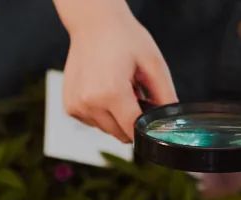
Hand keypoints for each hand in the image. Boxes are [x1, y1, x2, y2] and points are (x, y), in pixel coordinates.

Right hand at [56, 0, 176, 141]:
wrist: (93, 24)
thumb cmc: (122, 38)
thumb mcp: (152, 63)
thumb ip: (165, 95)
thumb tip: (170, 121)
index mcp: (111, 93)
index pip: (133, 130)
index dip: (145, 128)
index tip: (150, 119)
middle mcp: (89, 103)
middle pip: (119, 133)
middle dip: (130, 120)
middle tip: (134, 93)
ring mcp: (77, 106)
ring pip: (105, 129)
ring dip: (115, 116)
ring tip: (117, 88)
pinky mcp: (70, 107)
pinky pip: (92, 122)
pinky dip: (101, 112)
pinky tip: (103, 91)